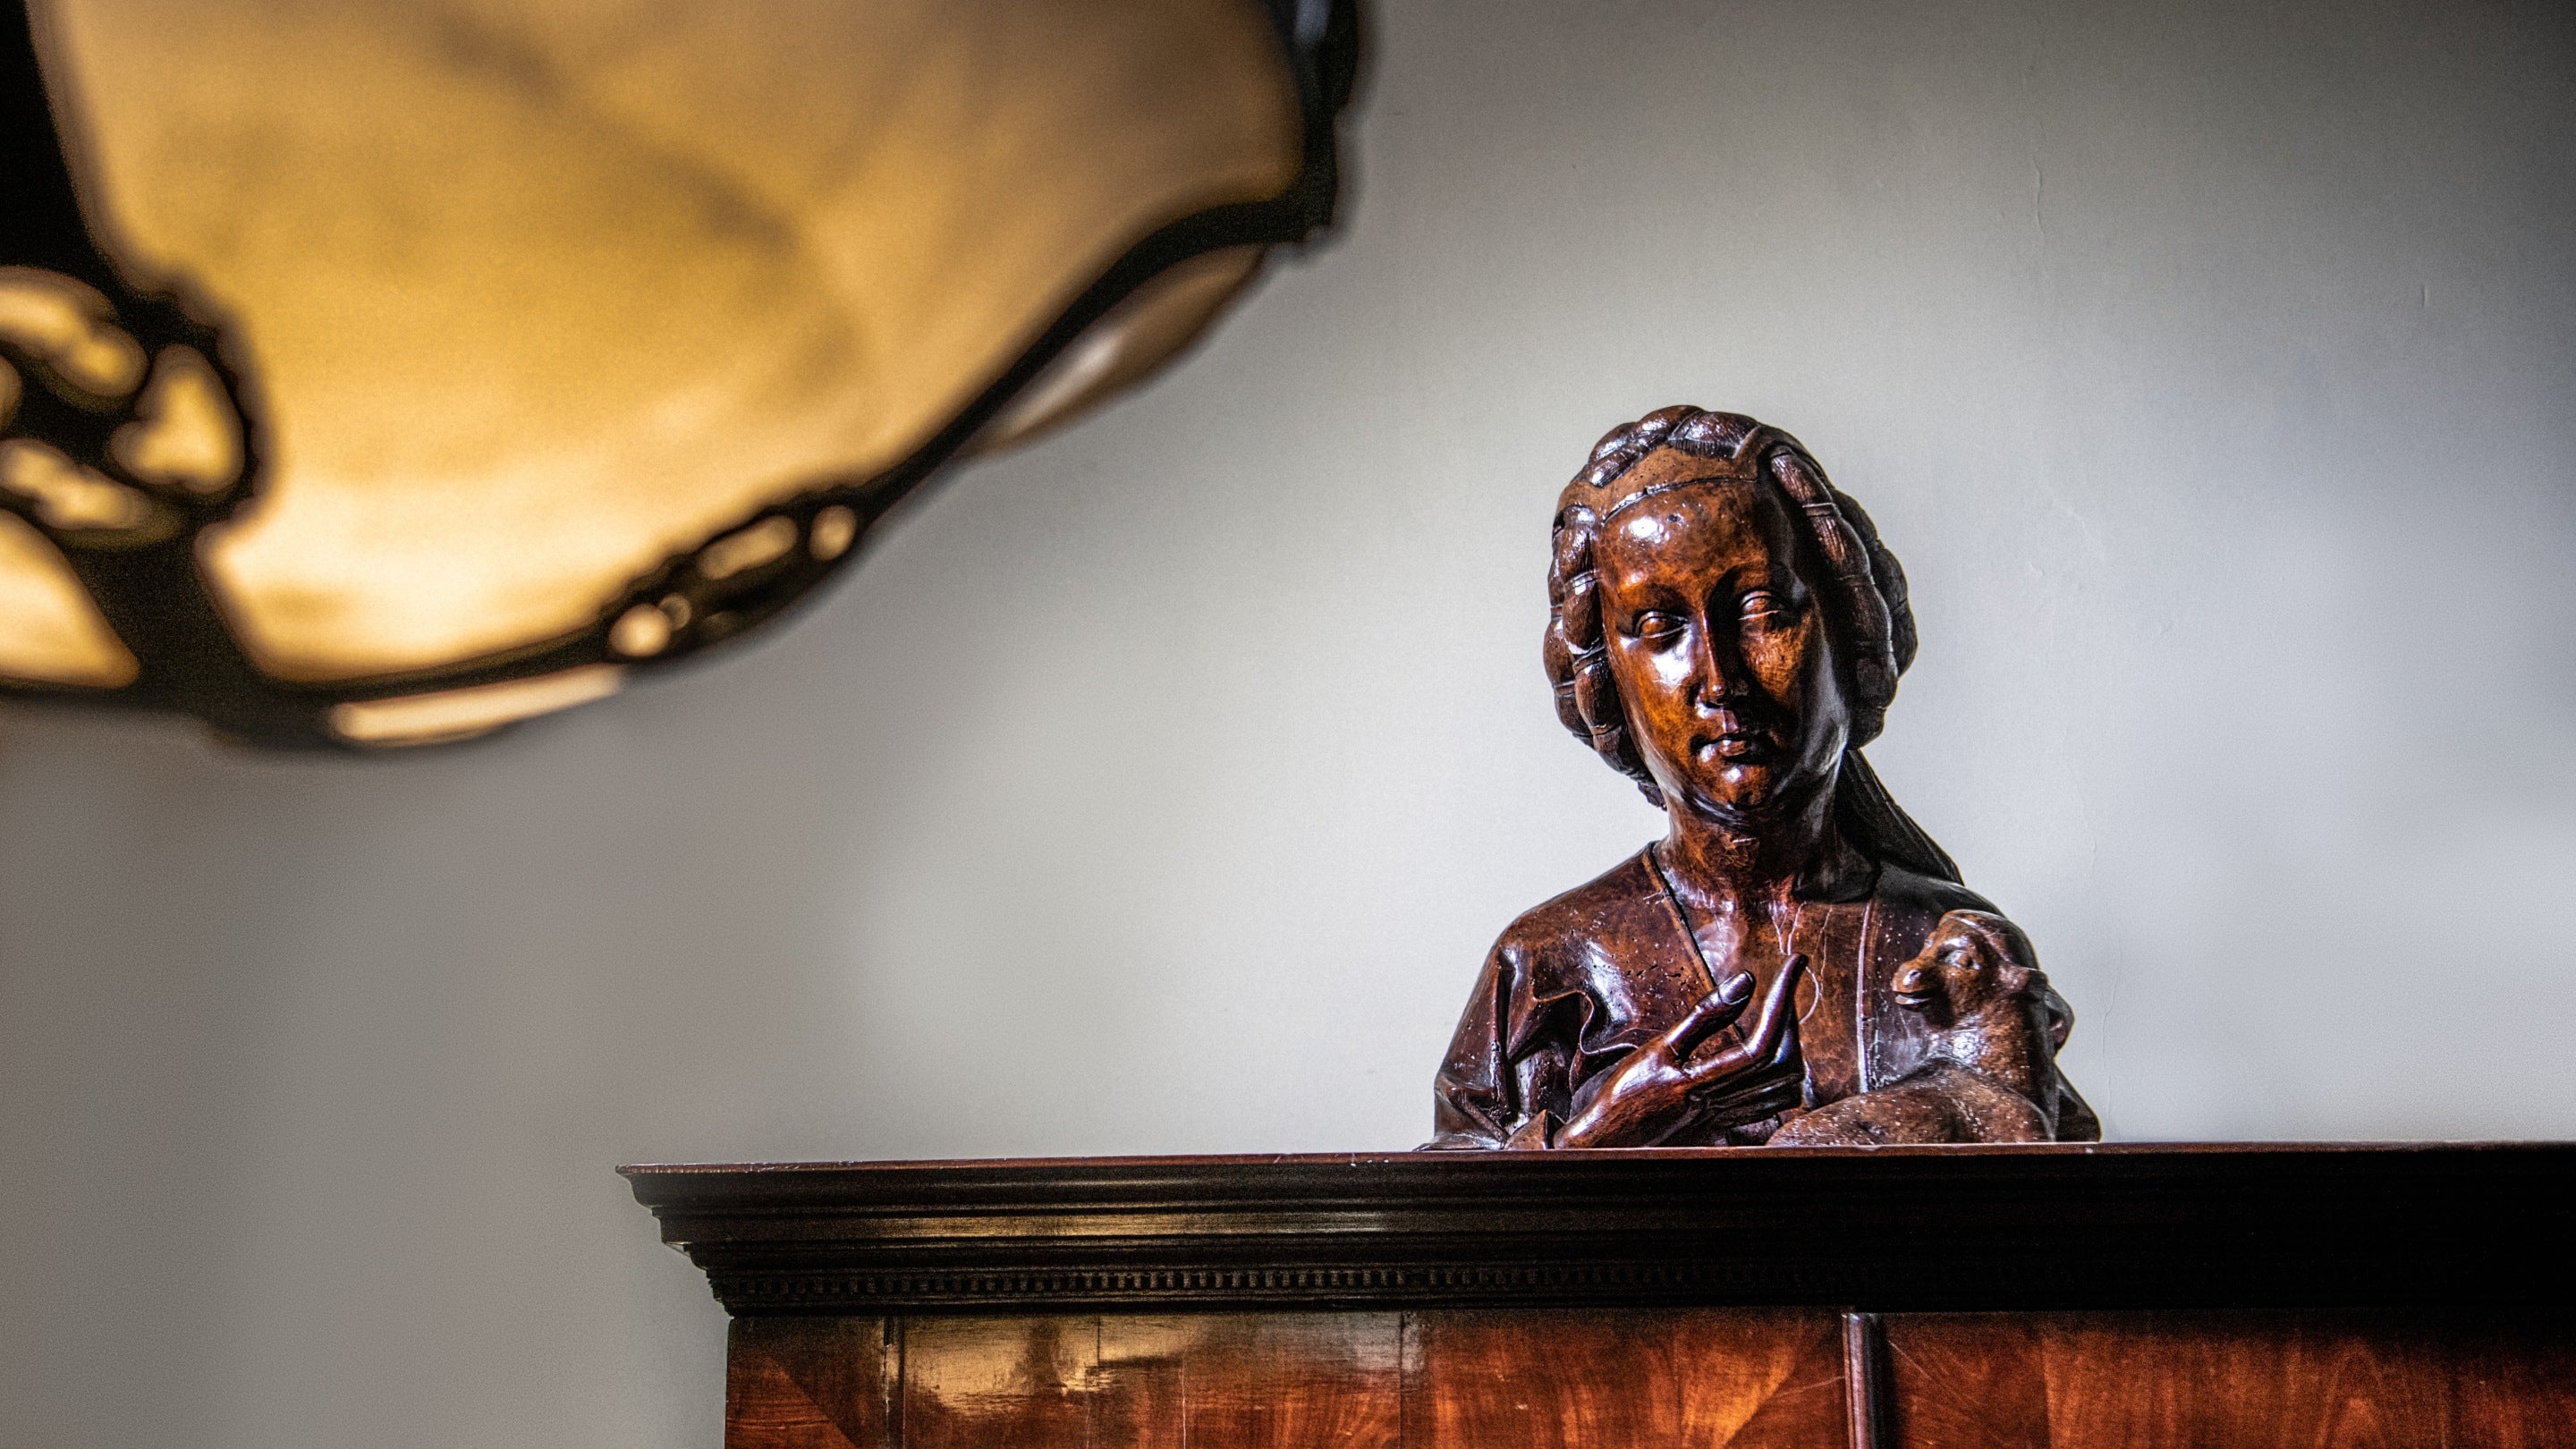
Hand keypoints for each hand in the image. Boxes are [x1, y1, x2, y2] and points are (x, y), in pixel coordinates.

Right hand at [1554, 955, 1807, 1147]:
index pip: (1761, 1046)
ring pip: (1784, 1089)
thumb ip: (1704, 1017)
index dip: (1784, 1002)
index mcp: (1701, 1083)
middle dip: (1791, 1021)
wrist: (1608, 1142)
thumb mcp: (1658, 1048)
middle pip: (1782, 1067)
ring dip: (1791, 1047)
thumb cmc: (1626, 1093)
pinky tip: (1769, 1056)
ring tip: (1779, 1016)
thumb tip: (1746, 982)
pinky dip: (1783, 1077)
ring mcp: (1727, 1119)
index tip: (1794, 965)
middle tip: (1784, 988)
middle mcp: (1721, 1105)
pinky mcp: (1725, 1126)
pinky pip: (1772, 1106)